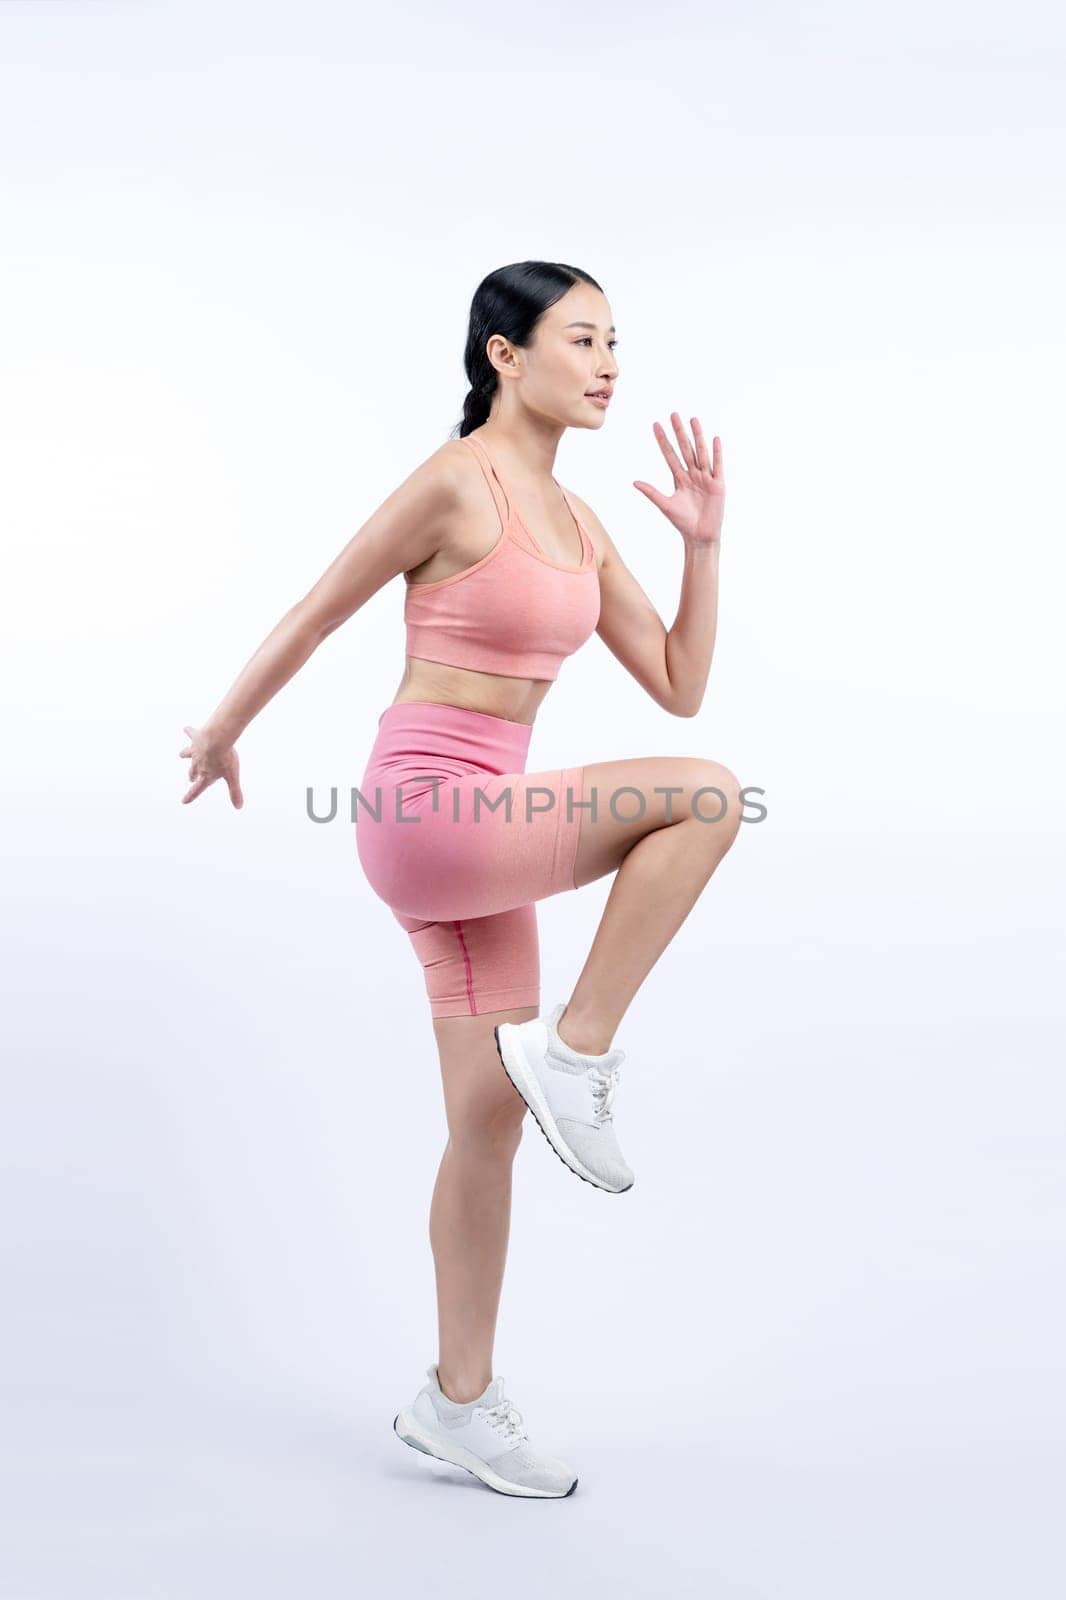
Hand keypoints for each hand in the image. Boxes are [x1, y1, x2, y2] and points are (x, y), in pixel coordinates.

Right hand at [179, 724, 243, 807]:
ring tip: (181, 754)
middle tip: (190, 778)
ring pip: (188, 754)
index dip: (191, 796)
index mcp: (206, 774)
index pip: (198, 789)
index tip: (184, 801)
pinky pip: (191, 734)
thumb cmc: (225, 758)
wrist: (217, 739)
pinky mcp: (197, 737)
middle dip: (191, 775)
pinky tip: (186, 728)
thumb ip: (234, 791)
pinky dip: (188, 731)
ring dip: (185, 754)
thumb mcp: (232, 776)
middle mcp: (198, 763)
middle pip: (193, 771)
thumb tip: (239, 807)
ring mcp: (196, 750)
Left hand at [633, 414, 723, 544]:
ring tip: (693, 420)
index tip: (656, 425)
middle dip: (679, 432)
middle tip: (673, 414)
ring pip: (700, 453)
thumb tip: (634, 482)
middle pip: (685, 449)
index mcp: (679, 478)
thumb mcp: (665, 505)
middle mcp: (693, 475)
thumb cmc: (683, 523)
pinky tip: (714, 439)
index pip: (669, 455)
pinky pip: (717, 466)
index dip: (663, 440)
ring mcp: (706, 478)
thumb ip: (651, 492)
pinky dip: (716, 453)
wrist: (699, 536)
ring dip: (697, 436)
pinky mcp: (718, 485)